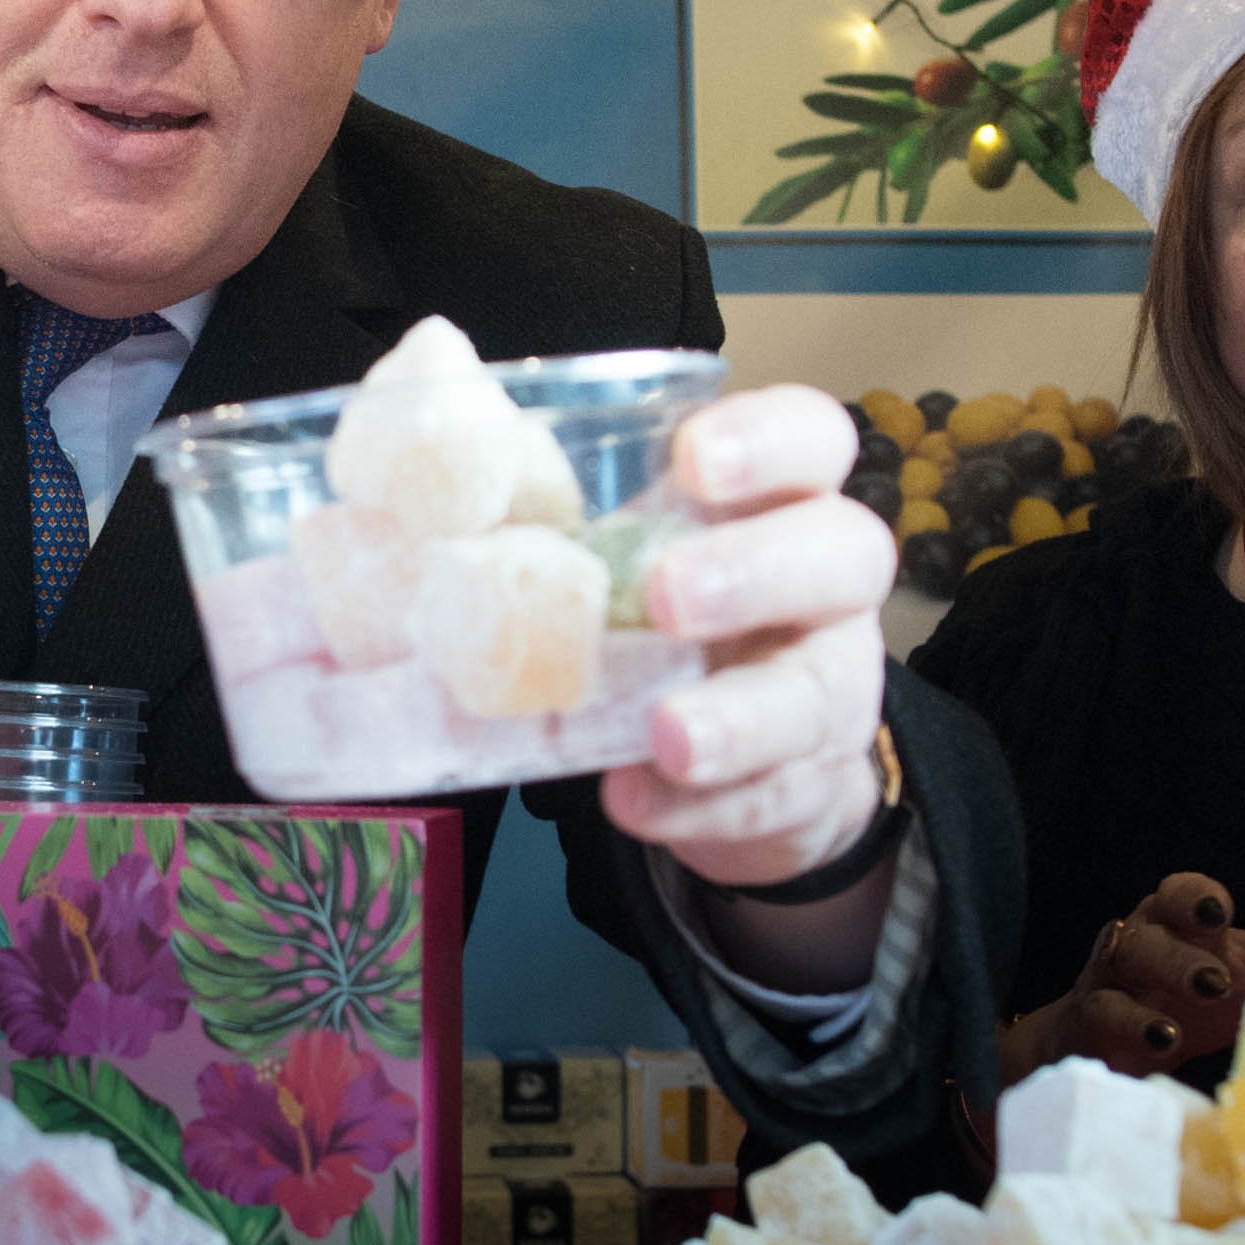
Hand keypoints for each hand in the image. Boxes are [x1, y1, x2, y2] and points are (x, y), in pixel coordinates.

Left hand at [600, 386, 900, 887]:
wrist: (743, 761)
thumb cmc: (662, 626)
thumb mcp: (620, 559)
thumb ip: (551, 517)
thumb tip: (398, 466)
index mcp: (775, 504)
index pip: (812, 439)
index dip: (768, 438)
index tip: (693, 457)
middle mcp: (825, 586)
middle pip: (846, 553)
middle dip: (755, 571)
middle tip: (666, 596)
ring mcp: (829, 687)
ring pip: (817, 692)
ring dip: (738, 716)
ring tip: (667, 736)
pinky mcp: (809, 784)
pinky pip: (772, 796)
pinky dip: (700, 806)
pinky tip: (638, 799)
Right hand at [998, 874, 1244, 1084]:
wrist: (1106, 1044)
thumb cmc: (1187, 999)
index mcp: (1177, 923)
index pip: (1179, 894)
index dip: (1195, 898)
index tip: (1221, 914)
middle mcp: (1138, 945)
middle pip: (1146, 933)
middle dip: (1177, 955)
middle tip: (1215, 982)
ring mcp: (1107, 985)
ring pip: (1115, 973)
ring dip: (1150, 996)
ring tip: (1178, 1028)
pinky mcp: (1088, 1027)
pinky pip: (1099, 1019)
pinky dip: (1126, 1032)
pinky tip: (1157, 1047)